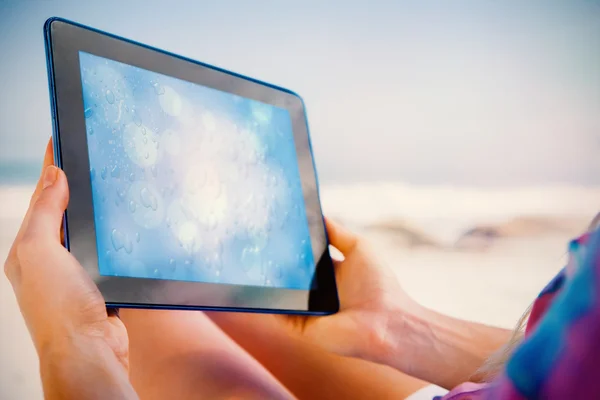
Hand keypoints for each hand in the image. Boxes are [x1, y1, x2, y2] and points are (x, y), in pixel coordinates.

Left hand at [4, 140, 135, 398]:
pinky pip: (105, 251)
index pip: (42, 195)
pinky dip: (112, 236)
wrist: (89, 350)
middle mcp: (50, 258)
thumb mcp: (39, 251)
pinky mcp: (99, 283)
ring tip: (109, 185)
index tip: (62, 139)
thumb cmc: (58, 307)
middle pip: (64, 210)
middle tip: (91, 157)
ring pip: (88, 230)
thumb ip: (45, 212)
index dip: (51, 166)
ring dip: (96, 210)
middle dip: (75, 184)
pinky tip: (123, 226)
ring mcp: (76, 272)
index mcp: (29, 247)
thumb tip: (54, 175)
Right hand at [210, 218, 421, 365]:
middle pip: (291, 273)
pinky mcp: (300, 326)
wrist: (385, 323)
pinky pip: (278, 313)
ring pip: (281, 292)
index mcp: (332, 273)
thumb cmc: (378, 284)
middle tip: (256, 243)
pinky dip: (267, 301)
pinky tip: (255, 286)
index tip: (275, 229)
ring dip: (268, 280)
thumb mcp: (359, 247)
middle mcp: (318, 291)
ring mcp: (308, 309)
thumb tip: (318, 215)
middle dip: (276, 261)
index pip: (306, 257)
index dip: (292, 245)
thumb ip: (337, 232)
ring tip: (250, 261)